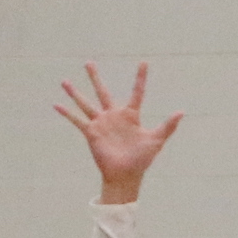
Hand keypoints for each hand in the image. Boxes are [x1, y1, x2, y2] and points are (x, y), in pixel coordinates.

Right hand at [54, 62, 181, 202]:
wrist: (126, 175)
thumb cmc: (142, 159)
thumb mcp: (156, 140)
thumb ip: (168, 126)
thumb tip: (182, 112)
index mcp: (131, 115)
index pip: (137, 92)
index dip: (141, 78)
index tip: (144, 62)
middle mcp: (114, 116)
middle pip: (103, 92)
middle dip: (95, 78)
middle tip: (88, 63)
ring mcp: (101, 124)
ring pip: (86, 104)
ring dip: (75, 93)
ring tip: (64, 81)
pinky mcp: (91, 133)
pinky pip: (77, 121)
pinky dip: (67, 114)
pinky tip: (56, 105)